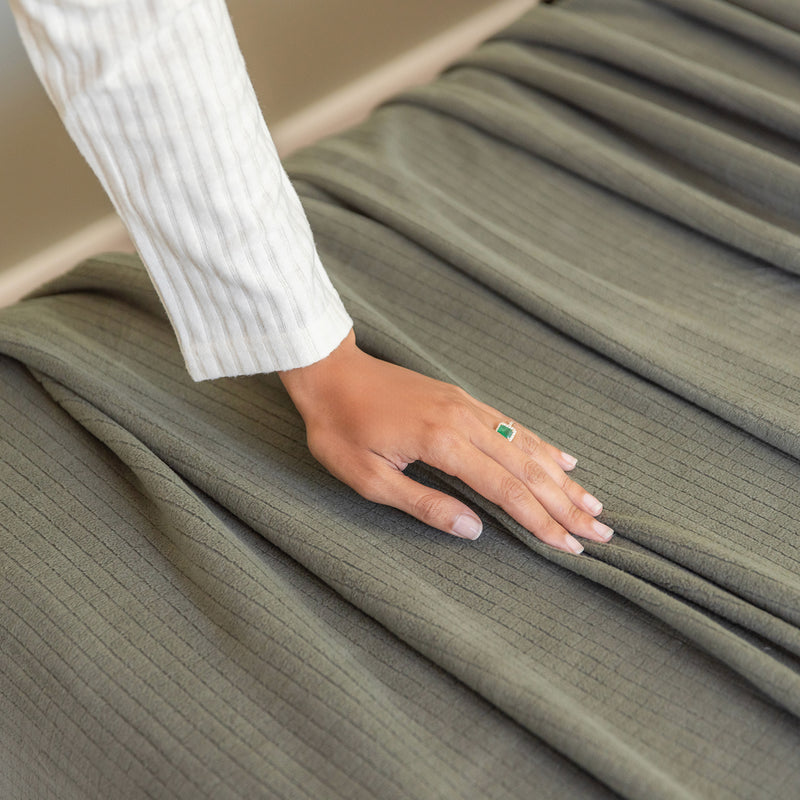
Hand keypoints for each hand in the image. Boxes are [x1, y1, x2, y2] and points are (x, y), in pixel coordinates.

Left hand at [279, 330, 612, 553]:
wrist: (330, 372)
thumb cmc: (340, 429)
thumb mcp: (368, 478)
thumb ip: (423, 504)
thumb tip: (474, 531)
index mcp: (442, 443)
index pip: (505, 489)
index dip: (541, 520)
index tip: (572, 545)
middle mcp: (464, 422)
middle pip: (526, 469)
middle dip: (566, 503)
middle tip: (601, 530)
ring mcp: (467, 407)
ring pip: (526, 446)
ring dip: (562, 477)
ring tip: (593, 501)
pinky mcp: (462, 400)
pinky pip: (511, 424)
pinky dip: (541, 444)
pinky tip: (562, 458)